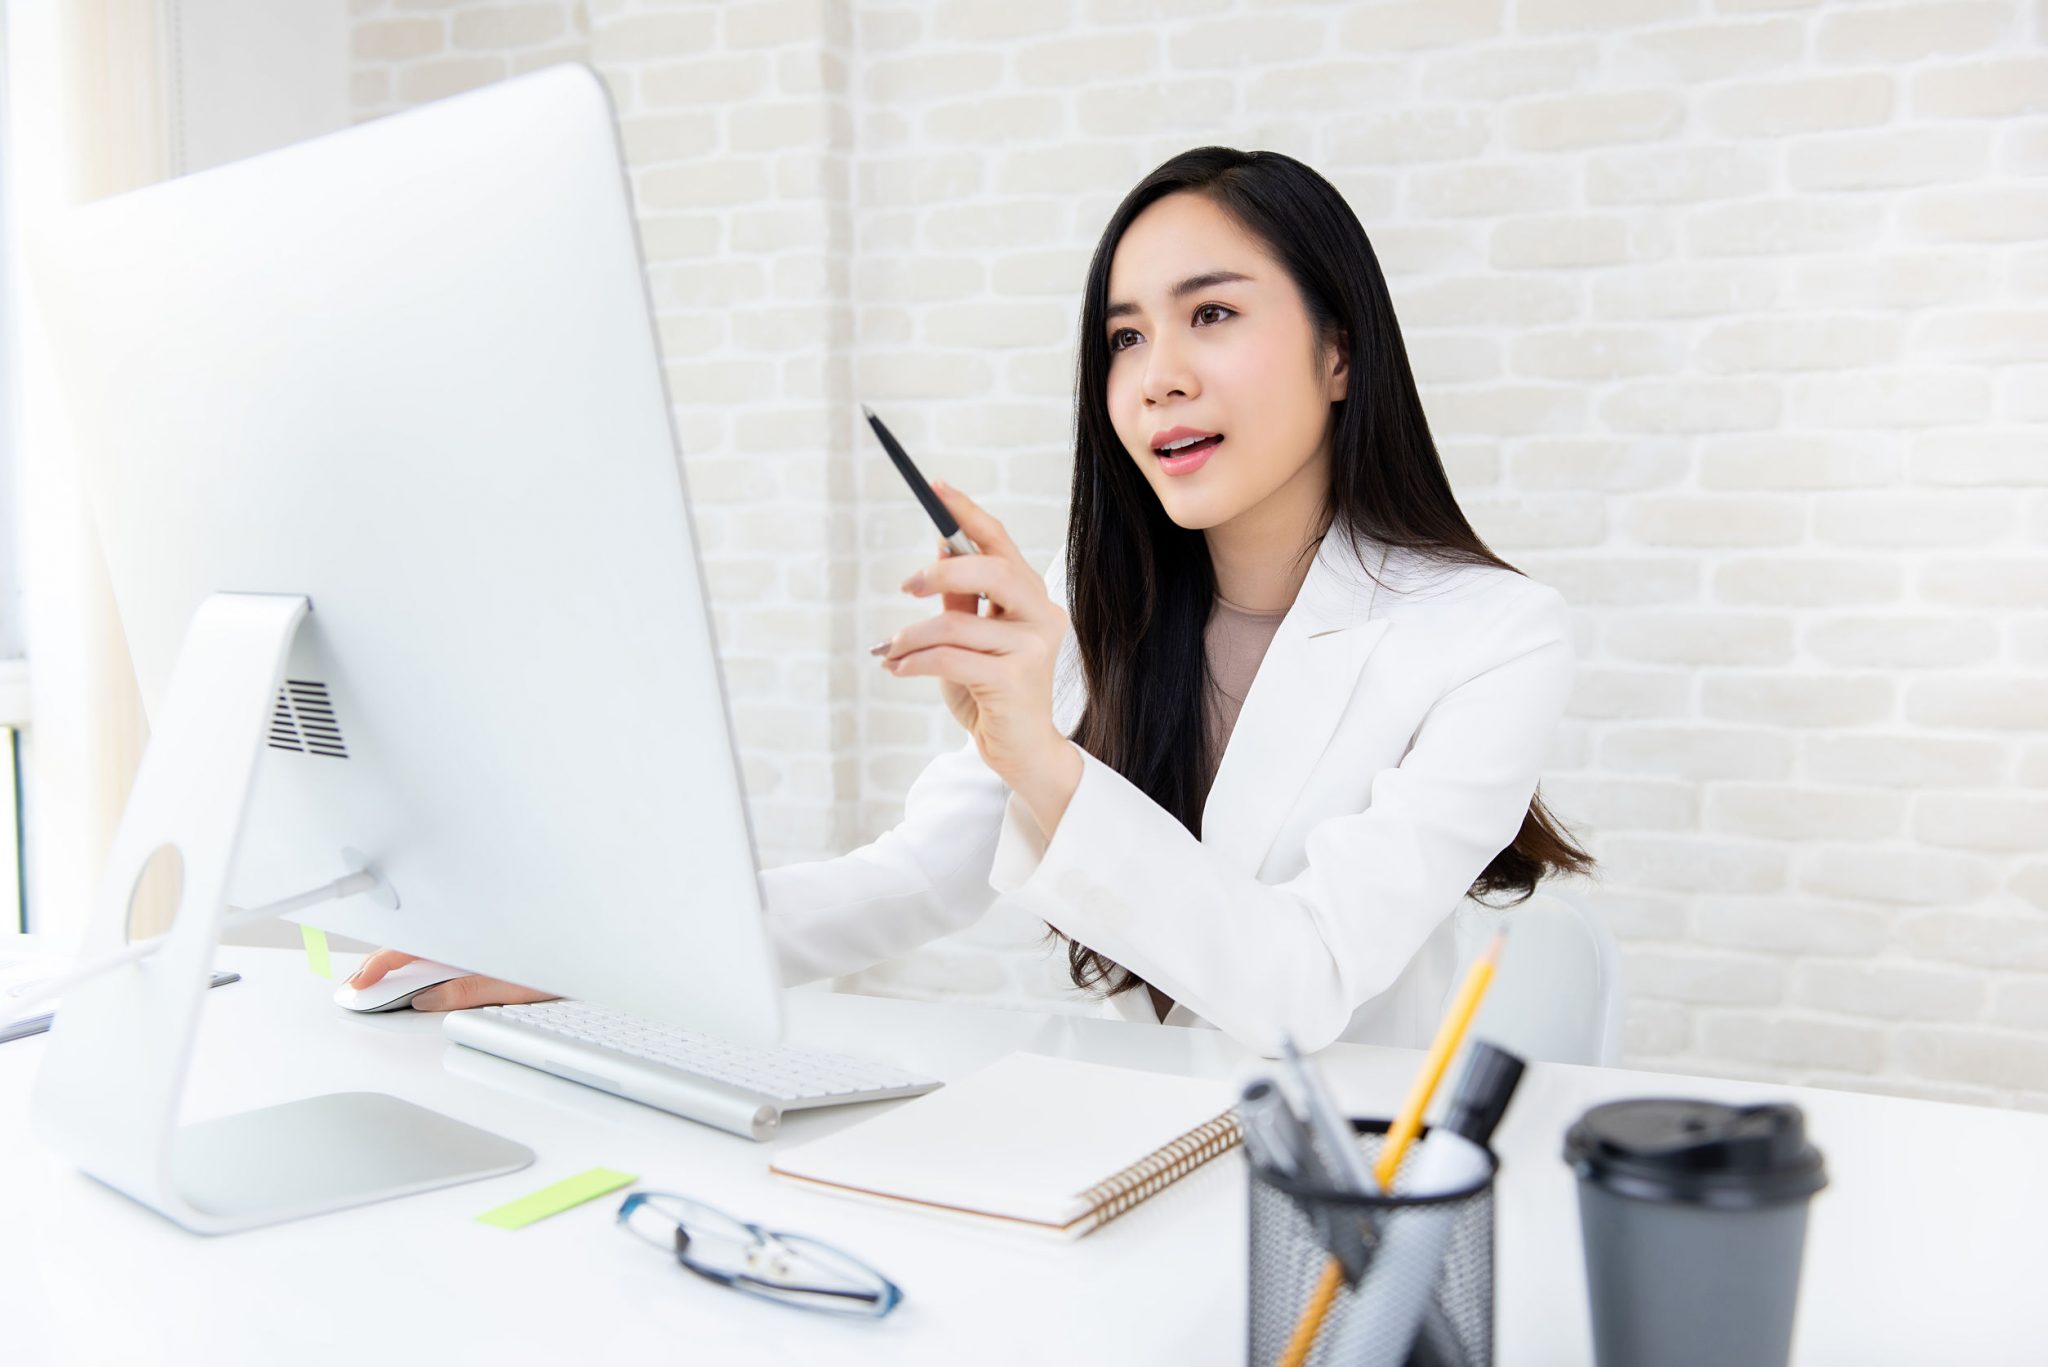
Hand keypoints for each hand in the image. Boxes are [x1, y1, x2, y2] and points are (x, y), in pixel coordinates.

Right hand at [345, 947, 557, 1012]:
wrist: (596, 940)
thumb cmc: (565, 956)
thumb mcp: (514, 984)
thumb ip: (467, 990)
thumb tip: (427, 999)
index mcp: (464, 934)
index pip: (407, 947)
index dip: (376, 966)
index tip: (357, 985)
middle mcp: (467, 927)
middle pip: (411, 940)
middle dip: (379, 960)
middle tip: (356, 984)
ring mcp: (476, 929)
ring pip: (426, 937)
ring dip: (398, 955)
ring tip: (375, 975)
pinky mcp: (488, 933)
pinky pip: (444, 937)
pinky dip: (421, 951)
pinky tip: (415, 964)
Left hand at [875, 482, 1074, 785]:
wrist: (1021, 753)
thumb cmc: (992, 694)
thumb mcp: (971, 640)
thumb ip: (962, 599)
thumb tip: (941, 548)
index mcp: (1032, 599)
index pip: (1001, 543)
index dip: (968, 514)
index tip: (936, 489)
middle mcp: (1042, 616)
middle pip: (993, 570)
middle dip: (943, 572)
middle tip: (906, 586)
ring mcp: (1033, 649)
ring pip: (959, 622)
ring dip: (913, 636)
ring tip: (893, 650)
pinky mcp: (1016, 681)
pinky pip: (951, 658)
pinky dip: (915, 662)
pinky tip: (898, 669)